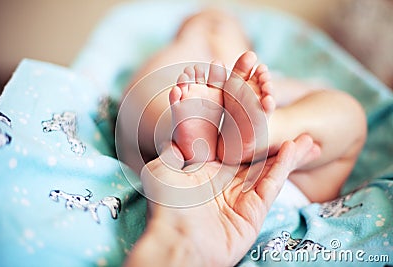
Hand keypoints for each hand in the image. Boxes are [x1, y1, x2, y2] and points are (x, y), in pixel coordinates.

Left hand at [125, 134, 319, 266]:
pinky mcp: (254, 211)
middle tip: (295, 127)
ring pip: (269, 169)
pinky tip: (295, 148)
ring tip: (308, 138)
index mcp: (208, 171)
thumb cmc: (166, 205)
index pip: (233, 146)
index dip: (248, 131)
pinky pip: (272, 184)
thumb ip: (173, 151)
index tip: (259, 115)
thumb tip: (174, 139)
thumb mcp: (162, 170)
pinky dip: (283, 166)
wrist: (176, 241)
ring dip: (288, 154)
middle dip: (276, 143)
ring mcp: (242, 197)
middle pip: (257, 157)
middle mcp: (227, 183)